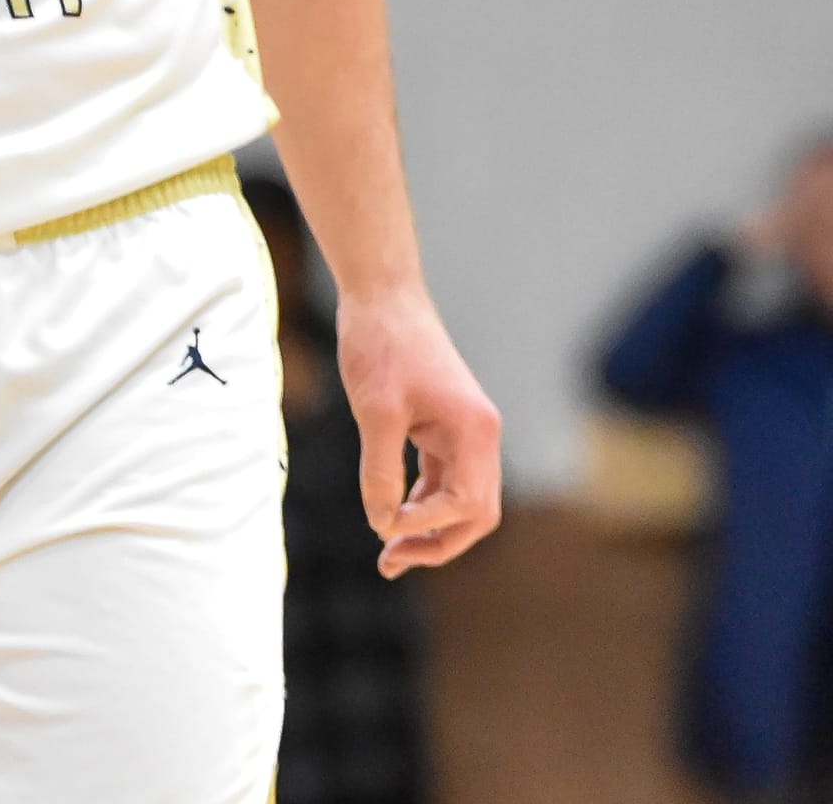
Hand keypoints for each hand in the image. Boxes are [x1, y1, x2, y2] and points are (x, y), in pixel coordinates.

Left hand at [336, 284, 501, 576]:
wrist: (380, 292)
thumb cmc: (380, 343)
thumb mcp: (375, 412)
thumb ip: (381, 472)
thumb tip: (383, 524)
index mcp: (475, 432)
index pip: (467, 506)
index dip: (428, 528)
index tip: (383, 528)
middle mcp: (480, 435)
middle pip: (475, 513)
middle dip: (437, 542)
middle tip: (391, 561)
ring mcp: (465, 430)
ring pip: (458, 498)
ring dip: (427, 526)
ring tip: (388, 551)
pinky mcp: (445, 424)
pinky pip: (441, 477)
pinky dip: (421, 500)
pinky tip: (390, 512)